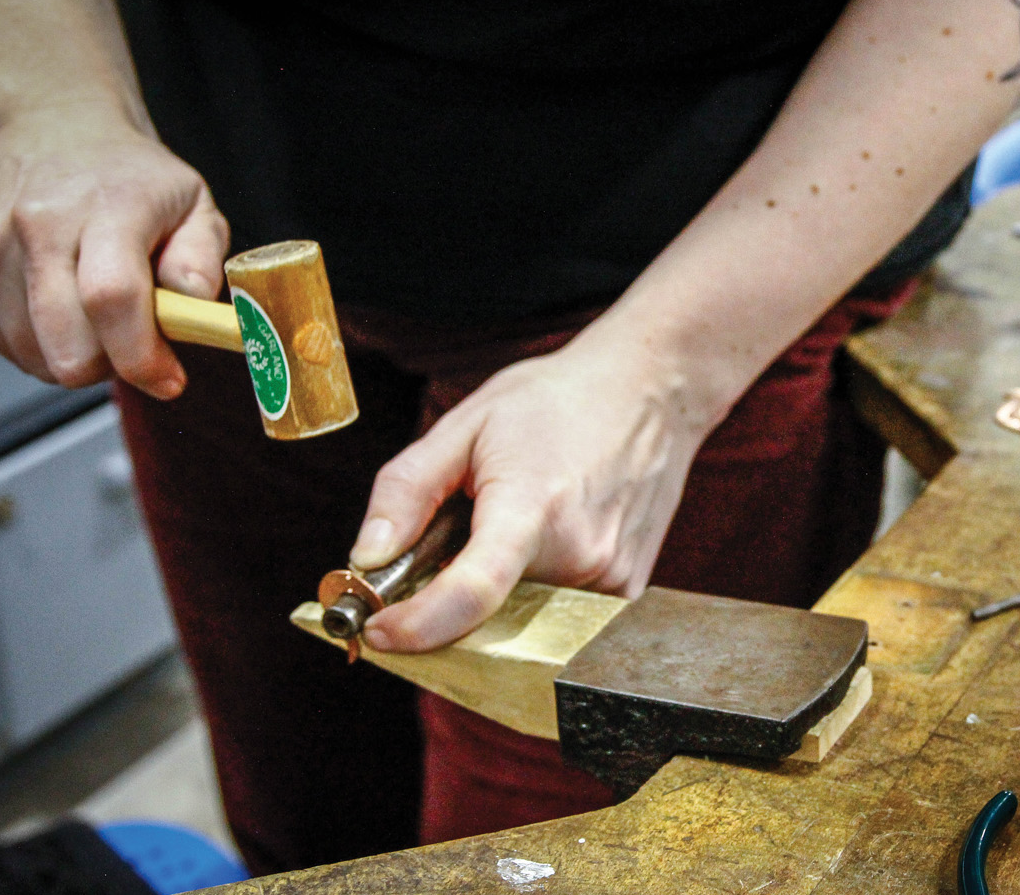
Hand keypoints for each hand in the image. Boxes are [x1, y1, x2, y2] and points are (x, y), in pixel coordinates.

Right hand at [0, 105, 228, 395]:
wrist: (58, 131)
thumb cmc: (132, 179)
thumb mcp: (194, 204)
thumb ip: (202, 259)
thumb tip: (194, 303)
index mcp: (108, 208)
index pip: (112, 298)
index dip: (141, 356)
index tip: (168, 379)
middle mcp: (40, 225)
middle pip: (66, 345)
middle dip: (110, 366)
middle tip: (133, 341)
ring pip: (33, 354)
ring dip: (73, 354)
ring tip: (96, 315)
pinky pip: (4, 343)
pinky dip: (40, 344)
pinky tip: (62, 311)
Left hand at [350, 339, 716, 651]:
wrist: (652, 390)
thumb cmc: (558, 401)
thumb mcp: (465, 424)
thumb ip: (406, 491)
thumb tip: (366, 558)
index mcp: (533, 506)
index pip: (472, 594)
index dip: (417, 626)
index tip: (379, 630)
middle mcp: (580, 553)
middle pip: (487, 613)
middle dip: (449, 597)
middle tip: (451, 539)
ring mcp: (611, 577)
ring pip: (520, 618)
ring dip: (494, 592)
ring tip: (511, 523)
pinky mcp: (627, 589)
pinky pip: (557, 613)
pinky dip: (532, 589)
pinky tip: (547, 535)